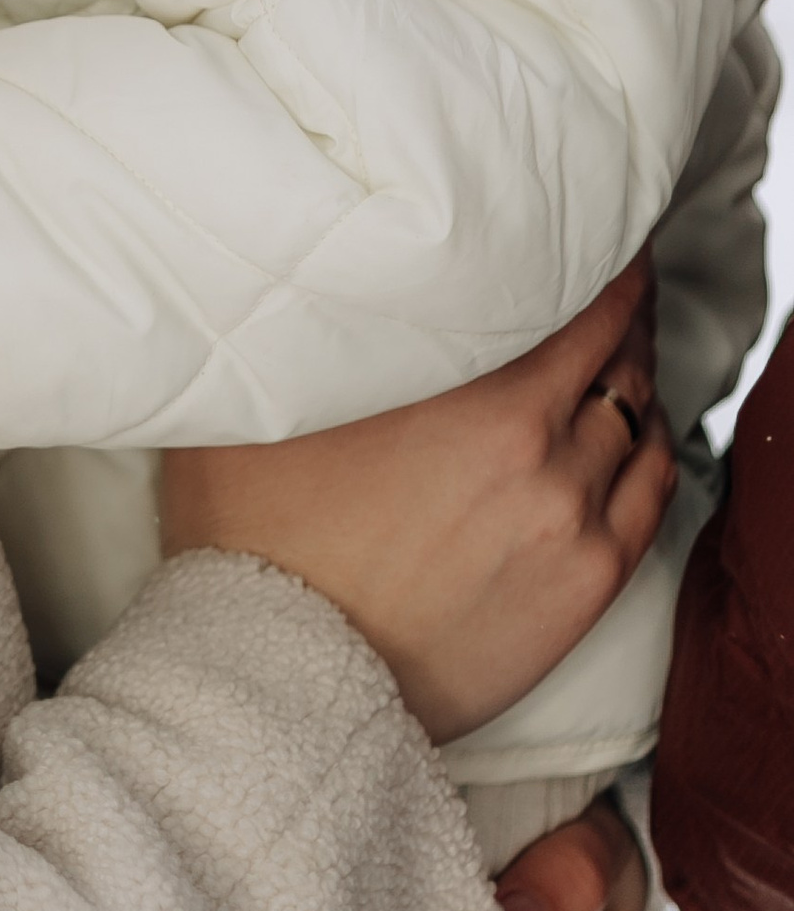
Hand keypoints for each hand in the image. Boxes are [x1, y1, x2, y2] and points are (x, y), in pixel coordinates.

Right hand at [158, 259, 674, 741]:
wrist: (282, 676)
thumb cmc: (254, 544)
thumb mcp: (257, 408)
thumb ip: (303, 335)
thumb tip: (299, 278)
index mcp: (470, 389)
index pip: (573, 298)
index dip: (591, 259)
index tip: (590, 235)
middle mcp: (538, 442)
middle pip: (616, 348)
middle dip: (620, 306)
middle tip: (612, 278)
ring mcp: (573, 515)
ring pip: (637, 414)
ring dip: (632, 373)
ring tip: (618, 351)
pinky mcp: (588, 583)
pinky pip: (655, 490)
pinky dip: (652, 444)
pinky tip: (634, 430)